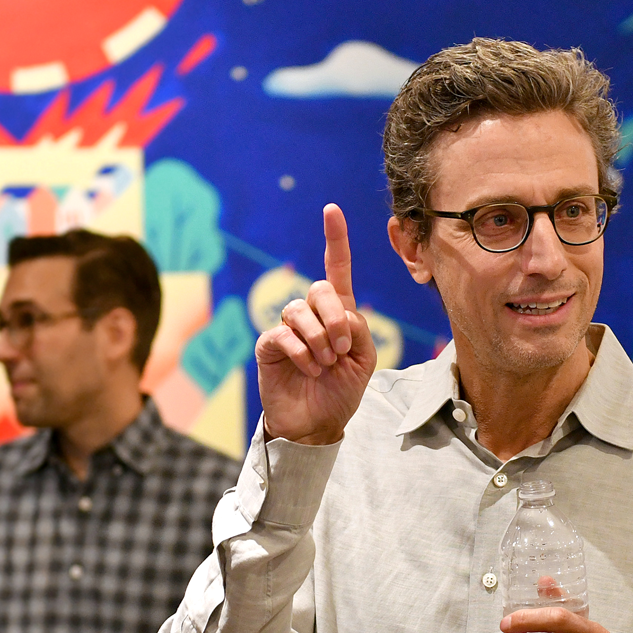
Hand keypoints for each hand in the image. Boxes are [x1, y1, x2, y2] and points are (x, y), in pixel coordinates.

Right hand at [254, 204, 377, 444]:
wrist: (318, 423)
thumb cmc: (341, 391)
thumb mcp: (364, 359)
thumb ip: (358, 329)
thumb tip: (338, 314)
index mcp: (338, 314)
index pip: (336, 269)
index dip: (335, 239)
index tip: (332, 210)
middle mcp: (311, 315)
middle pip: (319, 288)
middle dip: (335, 318)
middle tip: (341, 349)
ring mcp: (287, 328)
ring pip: (298, 310)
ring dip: (319, 339)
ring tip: (325, 363)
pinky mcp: (268, 345)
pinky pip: (283, 334)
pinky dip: (302, 352)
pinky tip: (310, 368)